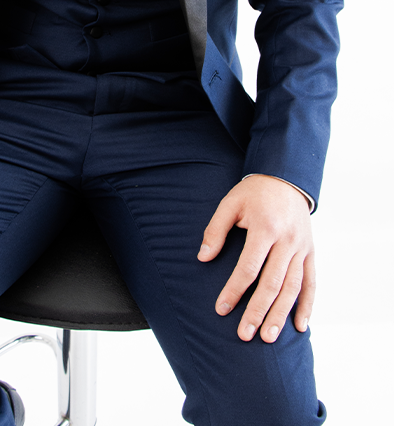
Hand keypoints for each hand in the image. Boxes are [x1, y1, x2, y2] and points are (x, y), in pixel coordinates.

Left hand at [197, 175, 313, 342]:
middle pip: (272, 283)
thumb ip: (215, 230)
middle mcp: (287, 241)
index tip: (221, 309)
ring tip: (268, 337)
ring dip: (281, 314)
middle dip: (258, 311)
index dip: (234, 290)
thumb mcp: (229, 204)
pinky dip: (307, 305)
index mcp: (266, 228)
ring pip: (293, 287)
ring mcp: (302, 248)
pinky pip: (311, 282)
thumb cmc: (253, 193)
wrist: (286, 178)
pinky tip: (300, 326)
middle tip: (244, 335)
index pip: (249, 268)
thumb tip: (203, 258)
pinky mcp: (310, 252)